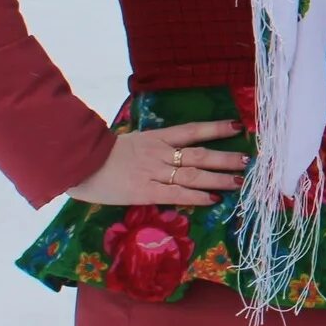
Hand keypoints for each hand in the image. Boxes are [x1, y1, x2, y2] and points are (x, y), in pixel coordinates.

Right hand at [65, 120, 246, 207]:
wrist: (78, 163)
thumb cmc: (101, 154)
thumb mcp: (131, 141)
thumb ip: (152, 146)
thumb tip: (173, 150)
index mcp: (155, 137)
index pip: (191, 130)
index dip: (215, 128)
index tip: (236, 126)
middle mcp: (160, 153)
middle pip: (200, 154)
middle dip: (225, 157)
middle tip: (247, 160)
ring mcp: (154, 172)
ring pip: (194, 174)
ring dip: (219, 178)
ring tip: (239, 181)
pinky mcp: (146, 192)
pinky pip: (177, 194)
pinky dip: (198, 196)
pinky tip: (214, 199)